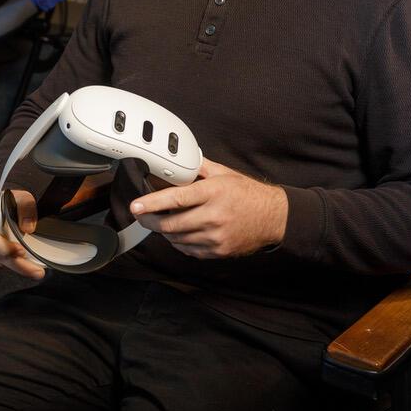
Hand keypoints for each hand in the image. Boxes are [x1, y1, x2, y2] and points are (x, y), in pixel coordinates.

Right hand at [0, 191, 45, 279]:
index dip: (5, 247)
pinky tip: (10, 258)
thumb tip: (28, 228)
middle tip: (36, 272)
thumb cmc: (9, 203)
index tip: (22, 251)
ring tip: (27, 264)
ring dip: (12, 265)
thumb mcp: (22, 198)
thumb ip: (27, 208)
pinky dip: (1, 264)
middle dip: (17, 265)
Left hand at [129, 158, 287, 258]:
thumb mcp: (224, 174)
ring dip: (165, 231)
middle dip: (150, 221)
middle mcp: (213, 216)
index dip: (152, 203)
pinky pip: (189, 250)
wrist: (274, 218)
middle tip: (141, 215)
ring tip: (163, 221)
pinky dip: (179, 242)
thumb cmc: (248, 194)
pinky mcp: (219, 251)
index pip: (176, 199)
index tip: (136, 206)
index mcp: (212, 193)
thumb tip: (180, 159)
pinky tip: (179, 233)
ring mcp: (216, 237)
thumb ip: (199, 167)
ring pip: (177, 239)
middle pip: (171, 224)